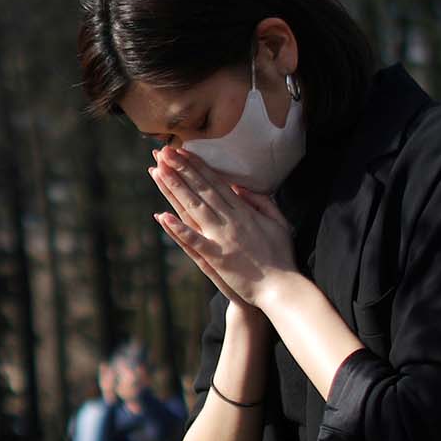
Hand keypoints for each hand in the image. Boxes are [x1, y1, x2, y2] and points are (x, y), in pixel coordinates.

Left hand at [149, 145, 296, 306]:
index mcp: (244, 211)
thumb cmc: (281, 256)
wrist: (282, 288)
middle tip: (163, 151)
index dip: (198, 166)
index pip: (216, 182)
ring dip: (175, 188)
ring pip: (194, 208)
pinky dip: (179, 229)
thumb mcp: (279, 222)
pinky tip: (162, 217)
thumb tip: (241, 186)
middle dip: (181, 169)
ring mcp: (222, 238)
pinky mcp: (217, 258)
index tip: (182, 151)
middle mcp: (231, 220)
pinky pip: (195, 241)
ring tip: (158, 171)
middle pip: (201, 189)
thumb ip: (262, 202)